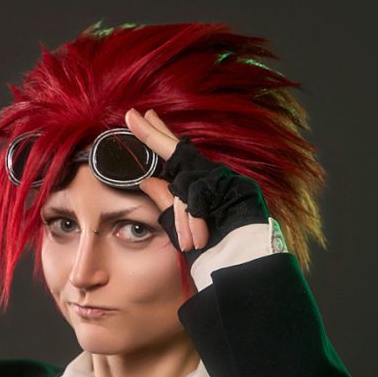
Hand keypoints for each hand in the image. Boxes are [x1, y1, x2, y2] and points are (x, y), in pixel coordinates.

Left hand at [126, 108, 268, 257]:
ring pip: (185, 187)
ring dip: (186, 221)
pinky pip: (200, 199)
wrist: (245, 262)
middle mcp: (209, 175)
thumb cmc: (212, 246)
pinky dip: (197, 220)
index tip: (144, 114)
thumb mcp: (180, 223)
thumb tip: (145, 179)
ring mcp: (221, 179)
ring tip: (191, 243)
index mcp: (196, 182)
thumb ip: (164, 200)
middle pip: (177, 151)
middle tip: (131, 115)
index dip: (158, 134)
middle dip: (151, 134)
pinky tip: (198, 235)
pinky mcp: (233, 187)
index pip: (174, 153)